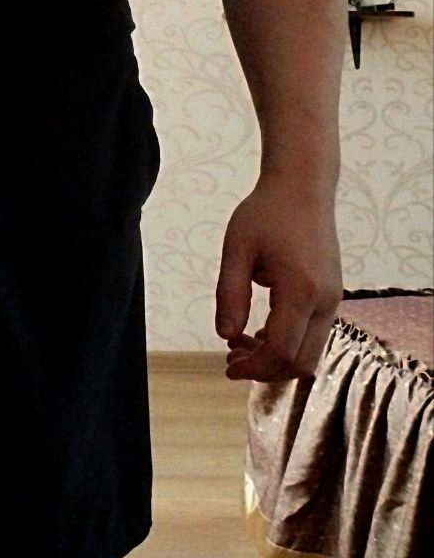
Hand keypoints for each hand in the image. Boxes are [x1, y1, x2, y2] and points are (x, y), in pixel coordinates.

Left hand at [216, 173, 342, 381]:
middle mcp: (325, 300)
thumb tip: (224, 335)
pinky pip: (314, 334)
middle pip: (301, 361)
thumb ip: (229, 294)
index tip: (228, 365)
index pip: (282, 350)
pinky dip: (289, 343)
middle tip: (232, 360)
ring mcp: (333, 298)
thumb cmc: (266, 213)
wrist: (302, 187)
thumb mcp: (237, 249)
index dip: (254, 367)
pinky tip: (260, 332)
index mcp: (301, 290)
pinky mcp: (332, 294)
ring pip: (310, 352)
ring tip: (240, 344)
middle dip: (266, 370)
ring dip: (277, 358)